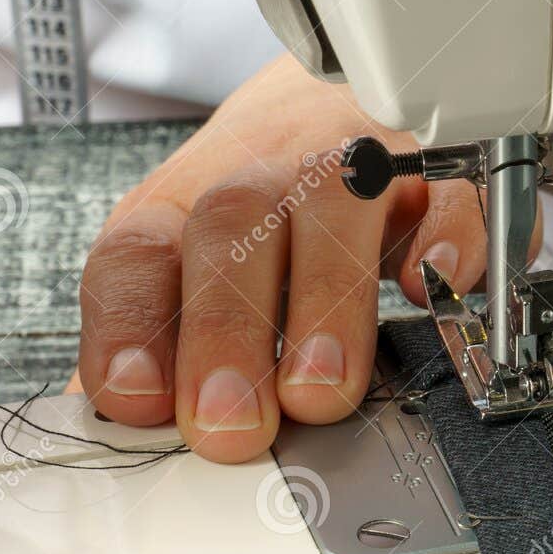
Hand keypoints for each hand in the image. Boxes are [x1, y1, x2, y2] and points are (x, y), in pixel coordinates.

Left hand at [76, 52, 516, 462]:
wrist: (331, 107)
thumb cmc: (256, 217)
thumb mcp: (185, 280)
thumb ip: (151, 362)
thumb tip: (107, 446)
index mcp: (179, 209)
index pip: (136, 257)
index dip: (131, 327)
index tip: (136, 400)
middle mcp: (259, 175)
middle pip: (230, 225)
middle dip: (226, 330)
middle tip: (231, 424)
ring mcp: (349, 167)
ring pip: (333, 201)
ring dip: (325, 300)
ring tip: (318, 390)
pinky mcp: (433, 172)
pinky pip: (446, 191)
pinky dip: (442, 238)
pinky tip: (430, 287)